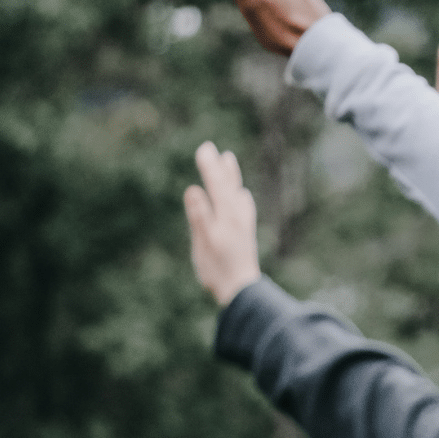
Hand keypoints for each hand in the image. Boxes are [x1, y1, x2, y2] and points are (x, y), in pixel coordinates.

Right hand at [184, 142, 261, 306]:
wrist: (241, 289)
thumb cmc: (218, 269)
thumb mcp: (203, 243)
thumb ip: (199, 215)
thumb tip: (193, 189)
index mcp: (225, 216)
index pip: (216, 185)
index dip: (210, 167)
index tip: (204, 149)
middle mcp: (236, 217)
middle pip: (228, 186)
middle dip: (219, 167)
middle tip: (211, 148)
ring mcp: (242, 225)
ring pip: (236, 193)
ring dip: (231, 177)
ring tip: (228, 160)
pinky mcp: (245, 233)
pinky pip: (244, 208)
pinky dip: (240, 196)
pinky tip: (242, 195)